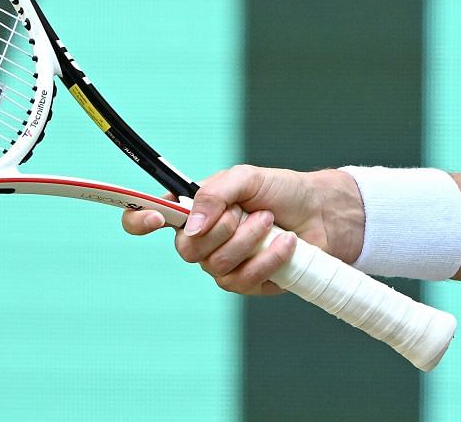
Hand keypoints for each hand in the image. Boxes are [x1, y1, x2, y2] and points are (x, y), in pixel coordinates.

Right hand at [121, 165, 363, 294]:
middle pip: (185, 249)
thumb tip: (191, 226)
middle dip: (221, 229)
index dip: (139, 221)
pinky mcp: (247, 283)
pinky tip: (285, 243)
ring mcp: (223, 264)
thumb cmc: (282, 190)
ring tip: (270, 221)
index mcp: (193, 209)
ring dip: (249, 239)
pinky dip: (267, 258)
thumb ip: (214, 194)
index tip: (156, 219)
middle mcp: (202, 239)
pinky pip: (243, 280)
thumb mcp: (247, 177)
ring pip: (217, 265)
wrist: (321, 213)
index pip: (147, 218)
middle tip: (247, 211)